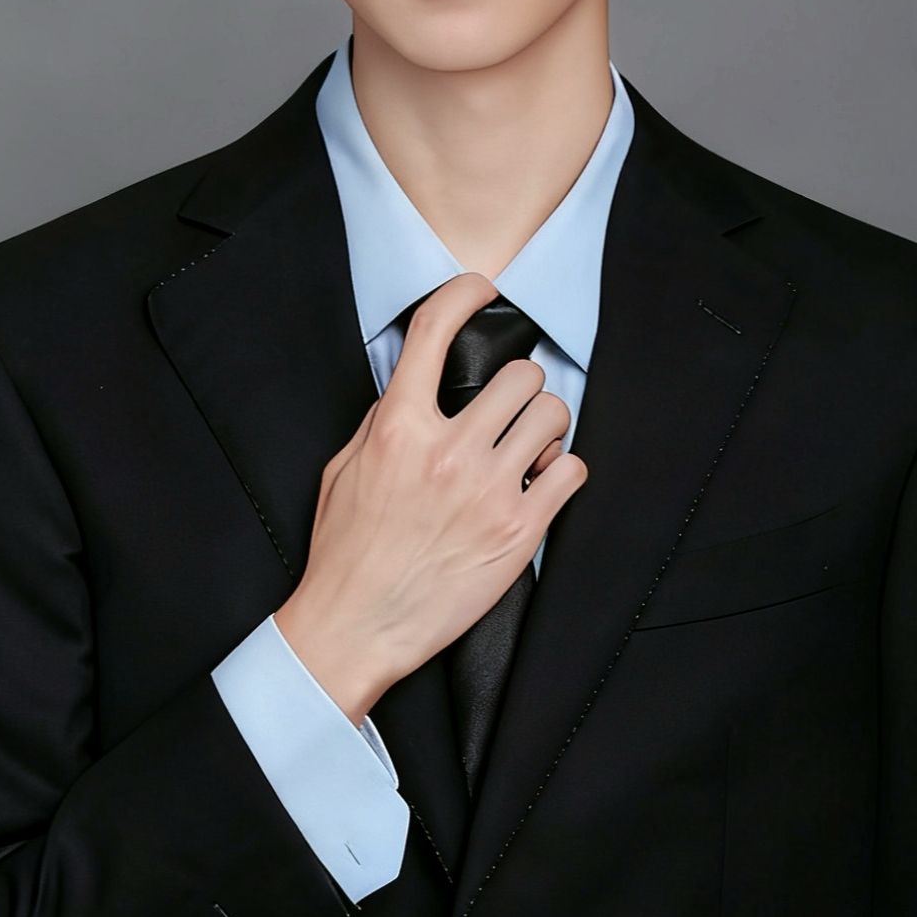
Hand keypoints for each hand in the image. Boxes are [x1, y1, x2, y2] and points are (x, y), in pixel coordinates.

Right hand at [274, 270, 586, 721]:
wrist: (355, 626)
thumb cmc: (346, 552)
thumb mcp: (345, 469)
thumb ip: (384, 421)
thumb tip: (417, 387)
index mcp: (397, 428)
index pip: (435, 331)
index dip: (464, 293)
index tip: (480, 289)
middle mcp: (446, 452)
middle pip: (520, 374)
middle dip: (519, 388)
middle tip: (509, 411)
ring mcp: (488, 492)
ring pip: (552, 415)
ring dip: (544, 427)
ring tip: (526, 448)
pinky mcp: (519, 532)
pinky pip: (571, 471)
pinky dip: (561, 472)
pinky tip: (538, 485)